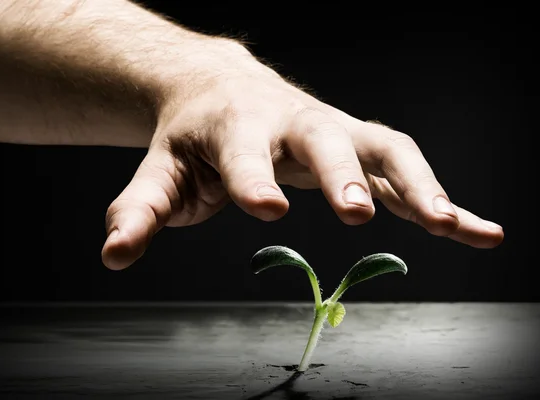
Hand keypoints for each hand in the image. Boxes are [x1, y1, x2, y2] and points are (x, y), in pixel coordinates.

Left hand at [101, 45, 503, 269]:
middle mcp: (293, 124)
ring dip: (419, 188)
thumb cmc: (196, 137)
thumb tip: (113, 254)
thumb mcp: (162, 169)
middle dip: (342, 175)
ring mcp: (333, 133)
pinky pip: (407, 173)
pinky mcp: (357, 148)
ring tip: (452, 228)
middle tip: (357, 213)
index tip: (266, 209)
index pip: (244, 154)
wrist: (224, 88)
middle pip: (324, 141)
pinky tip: (478, 232)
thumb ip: (140, 209)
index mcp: (237, 127)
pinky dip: (444, 200)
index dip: (253, 180)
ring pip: (383, 151)